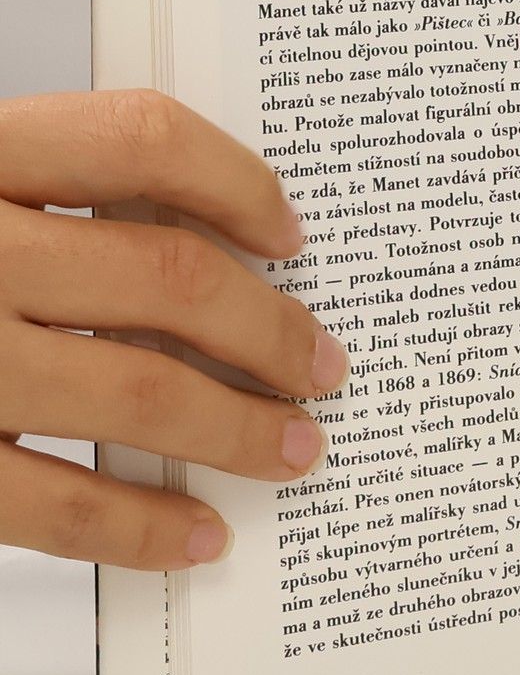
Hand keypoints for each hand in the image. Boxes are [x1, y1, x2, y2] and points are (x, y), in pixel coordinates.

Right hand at [0, 92, 344, 569]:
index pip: (139, 137)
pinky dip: (137, 527)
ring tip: (294, 448)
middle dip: (270, 328)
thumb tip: (204, 235)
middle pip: (164, 273)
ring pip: (133, 389)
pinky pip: (48, 502)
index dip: (238, 182)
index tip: (290, 233)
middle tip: (325, 364)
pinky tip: (195, 537)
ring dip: (236, 427)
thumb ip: (40, 186)